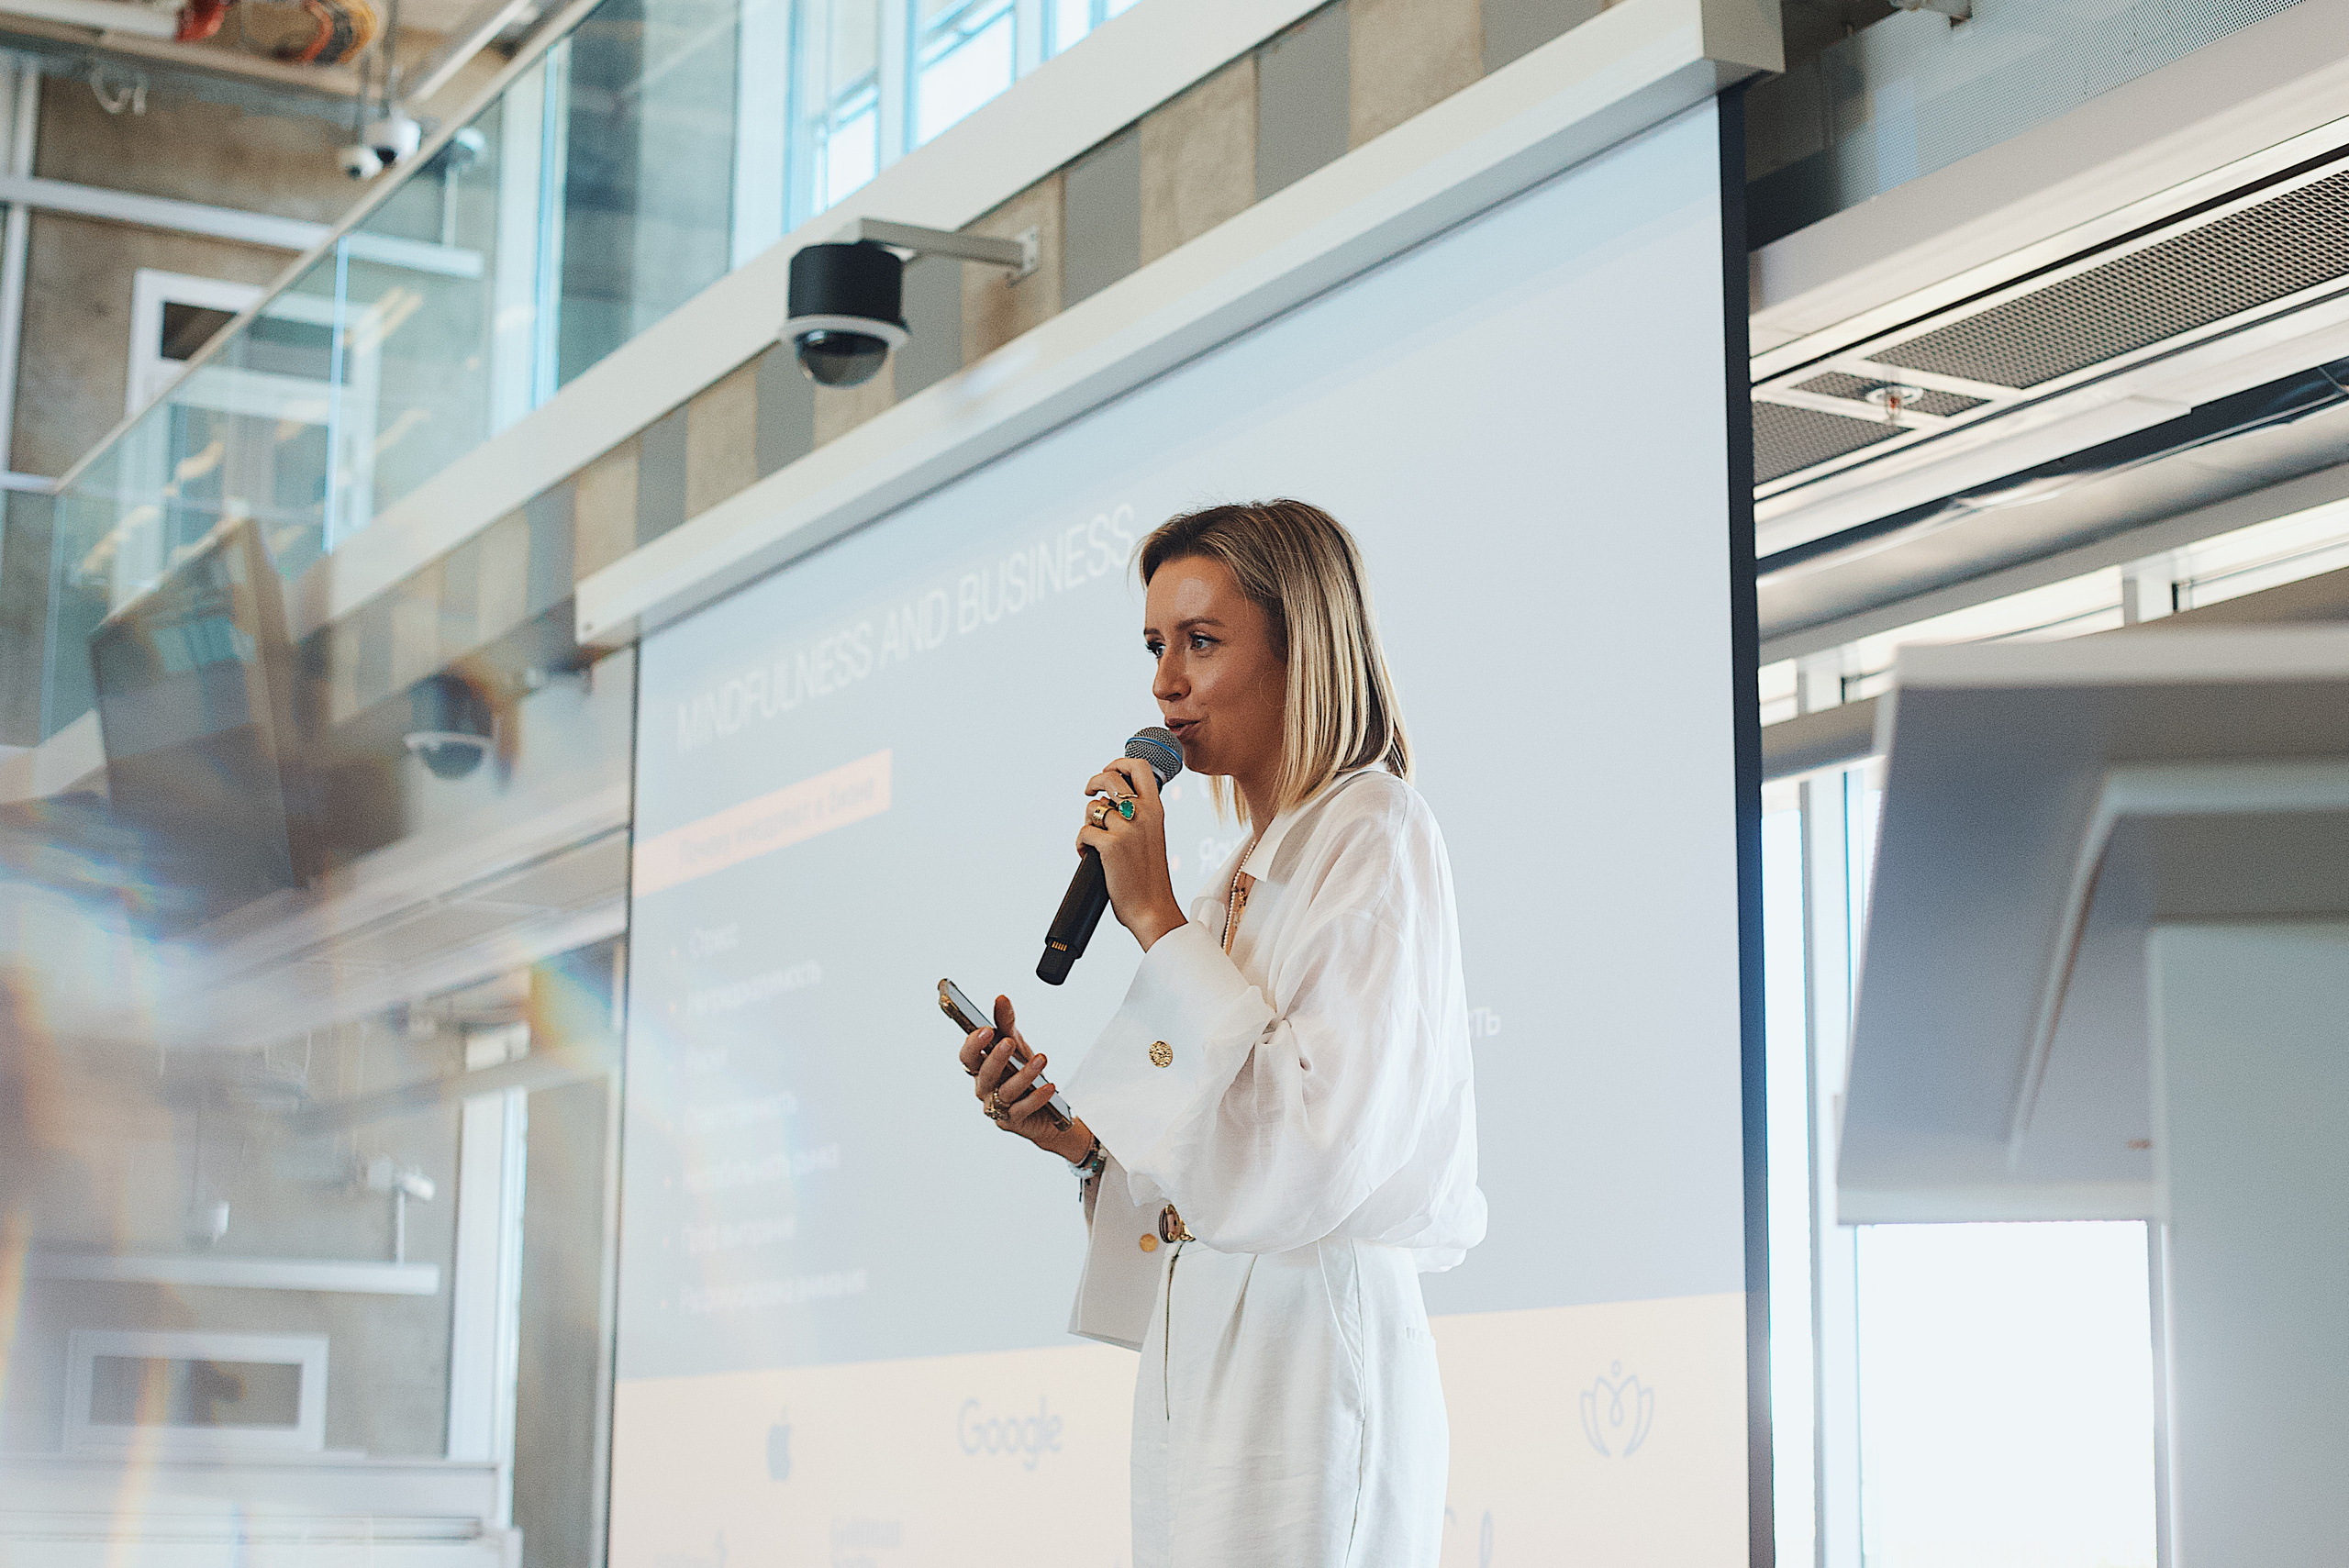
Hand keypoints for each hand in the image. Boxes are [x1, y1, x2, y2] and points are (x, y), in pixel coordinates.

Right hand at [958, 993, 1092, 1162]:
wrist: (1045, 1105)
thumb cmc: (1022, 1071)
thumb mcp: (1016, 1044)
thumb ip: (1006, 1022)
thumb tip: (1001, 998)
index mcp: (980, 1067)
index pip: (967, 1056)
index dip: (973, 1045)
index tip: (985, 1030)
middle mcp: (984, 1087)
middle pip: (984, 1074)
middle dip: (996, 1057)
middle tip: (1008, 1042)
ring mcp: (997, 1106)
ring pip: (1005, 1091)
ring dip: (1023, 1075)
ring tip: (1041, 1059)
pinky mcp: (1012, 1120)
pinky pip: (1023, 1108)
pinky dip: (1036, 1097)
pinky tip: (1049, 1087)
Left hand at [1075, 756, 1186, 949]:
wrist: (1152, 907)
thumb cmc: (1149, 876)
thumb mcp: (1152, 836)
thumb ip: (1137, 815)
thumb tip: (1106, 801)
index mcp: (1156, 810)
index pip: (1139, 767)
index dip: (1118, 763)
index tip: (1108, 771)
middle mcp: (1143, 814)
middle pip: (1110, 778)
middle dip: (1093, 782)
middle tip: (1089, 793)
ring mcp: (1127, 829)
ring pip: (1092, 808)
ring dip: (1088, 823)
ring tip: (1094, 841)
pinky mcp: (1110, 846)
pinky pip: (1084, 832)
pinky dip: (1081, 845)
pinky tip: (1089, 856)